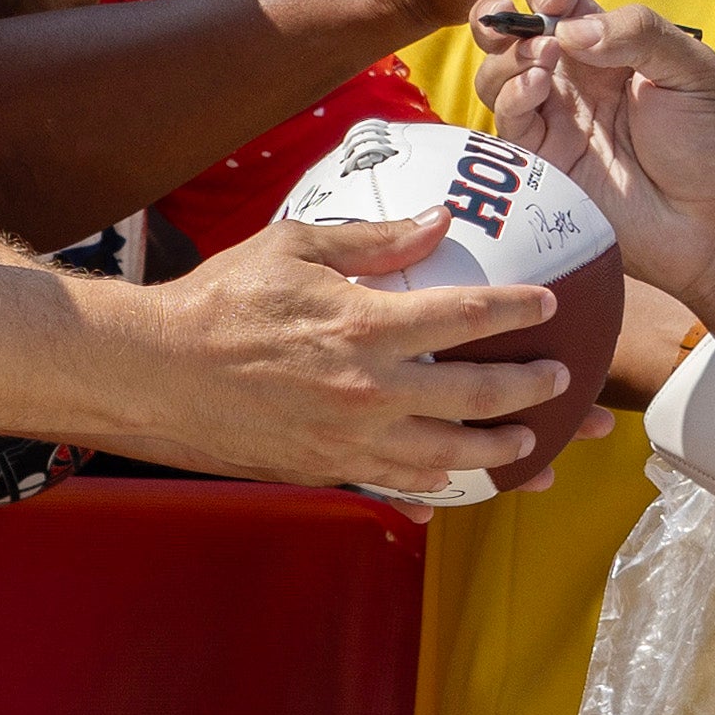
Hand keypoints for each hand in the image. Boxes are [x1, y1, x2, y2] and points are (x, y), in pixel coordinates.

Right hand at [117, 209, 581, 494]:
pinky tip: (451, 490)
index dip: (515, 310)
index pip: (466, 316)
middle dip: (530, 392)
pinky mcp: (324, 470)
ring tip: (528, 449)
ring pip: (446, 456)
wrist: (153, 373)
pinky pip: (393, 487)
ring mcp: (348, 440)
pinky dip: (430, 490)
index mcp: (366, 327)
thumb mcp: (296, 247)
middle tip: (561, 384)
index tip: (547, 306)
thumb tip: (438, 223)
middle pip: (475, 397)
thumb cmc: (220, 300)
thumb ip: (375, 240)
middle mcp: (369, 391)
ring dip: (497, 454)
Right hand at [471, 0, 714, 301]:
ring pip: (498, 76)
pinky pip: (509, 121)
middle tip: (510, 22)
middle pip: (514, 37)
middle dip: (497, 19)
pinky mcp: (544, 162)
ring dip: (508, 59)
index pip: (561, 6)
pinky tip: (538, 88)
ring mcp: (557, 120)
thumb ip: (637, 32)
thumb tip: (570, 29)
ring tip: (543, 61)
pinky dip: (512, 96)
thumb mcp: (690, 68)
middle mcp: (575, 80)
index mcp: (610, 47)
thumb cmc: (711, 142)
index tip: (555, 1)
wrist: (712, 221)